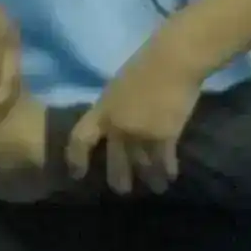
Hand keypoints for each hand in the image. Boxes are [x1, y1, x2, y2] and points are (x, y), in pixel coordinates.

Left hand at [79, 48, 206, 191]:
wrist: (174, 60)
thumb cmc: (147, 63)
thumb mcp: (118, 85)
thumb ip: (114, 106)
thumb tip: (116, 120)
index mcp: (102, 110)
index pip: (80, 139)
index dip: (76, 159)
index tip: (78, 174)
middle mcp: (118, 127)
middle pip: (115, 162)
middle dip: (119, 179)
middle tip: (122, 190)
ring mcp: (142, 134)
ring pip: (143, 165)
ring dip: (149, 179)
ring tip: (156, 188)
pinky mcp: (165, 136)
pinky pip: (164, 160)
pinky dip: (167, 170)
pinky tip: (170, 176)